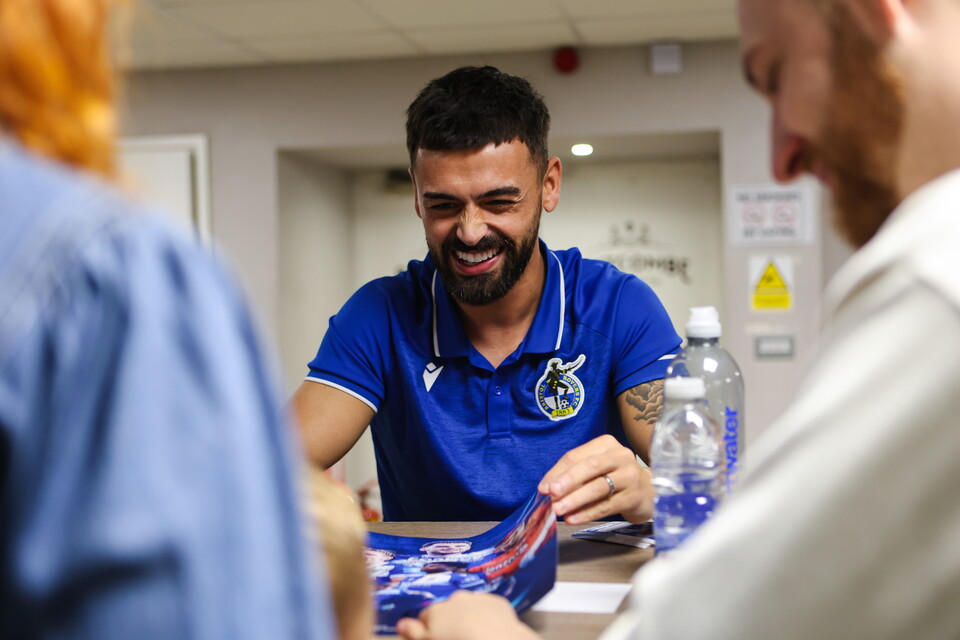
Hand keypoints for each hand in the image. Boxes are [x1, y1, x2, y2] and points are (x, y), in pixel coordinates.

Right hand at [396, 592, 539, 639]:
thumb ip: (414, 633)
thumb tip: (400, 624)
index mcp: (436, 611)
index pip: (425, 618)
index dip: (429, 630)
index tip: (436, 638)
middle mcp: (455, 599)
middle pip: (448, 610)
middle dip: (450, 621)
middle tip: (456, 637)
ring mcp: (477, 598)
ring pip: (469, 607)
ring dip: (469, 617)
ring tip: (475, 635)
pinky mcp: (497, 602)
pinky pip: (489, 608)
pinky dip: (488, 617)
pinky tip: (490, 631)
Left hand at [537, 434, 653, 523]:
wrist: (646, 492)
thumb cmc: (613, 478)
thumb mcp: (593, 470)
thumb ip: (572, 475)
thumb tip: (546, 488)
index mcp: (606, 444)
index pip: (576, 456)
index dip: (557, 472)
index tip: (543, 488)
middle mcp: (620, 455)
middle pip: (590, 466)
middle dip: (568, 481)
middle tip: (551, 494)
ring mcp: (630, 475)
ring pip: (598, 487)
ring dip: (575, 500)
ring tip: (559, 510)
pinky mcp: (634, 496)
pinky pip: (607, 505)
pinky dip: (588, 513)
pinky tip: (574, 519)